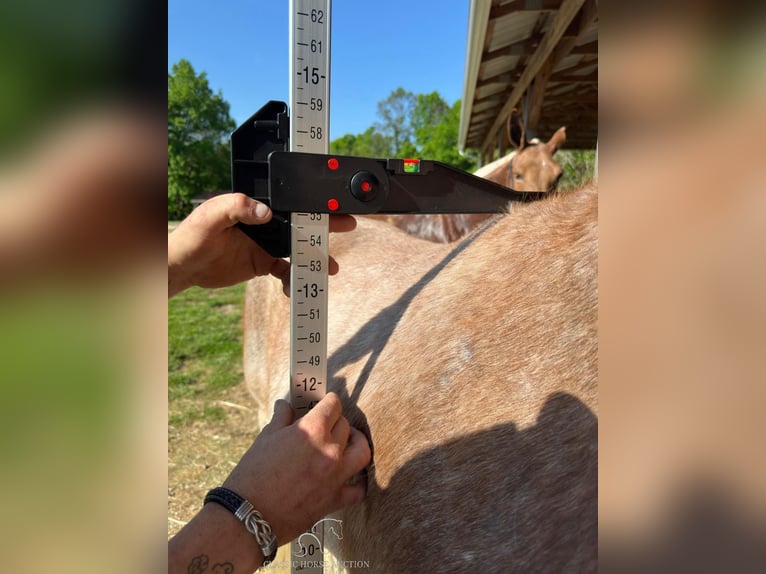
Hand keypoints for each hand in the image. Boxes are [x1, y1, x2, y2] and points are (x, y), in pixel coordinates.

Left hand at [168, 193, 355, 296]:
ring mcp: (267, 244)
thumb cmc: (193, 235)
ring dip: (316, 257)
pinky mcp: (264, 263)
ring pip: (299, 248)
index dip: (311, 202)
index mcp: (256, 205)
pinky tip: (296, 289)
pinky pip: (286, 271)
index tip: (330, 205)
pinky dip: (294, 280)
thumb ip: (235, 207)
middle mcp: (266, 223)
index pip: (289, 201)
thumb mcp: (210, 216)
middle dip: (326, 225)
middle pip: (302, 222)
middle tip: (349, 224)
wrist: (185, 266)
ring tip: (331, 268)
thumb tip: (266, 212)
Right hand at [222, 393, 370, 544]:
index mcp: (312, 429)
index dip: (329, 401)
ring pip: (362, 451)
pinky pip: (359, 489)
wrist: (250, 514)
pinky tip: (352, 476)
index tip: (327, 402)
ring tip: (349, 441)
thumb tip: (285, 405)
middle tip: (326, 424)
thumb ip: (281, 418)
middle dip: (336, 421)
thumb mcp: (266, 437)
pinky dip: (359, 482)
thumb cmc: (253, 473)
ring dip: (357, 442)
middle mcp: (330, 449)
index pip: (333, 405)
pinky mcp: (335, 499)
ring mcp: (336, 475)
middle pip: (345, 426)